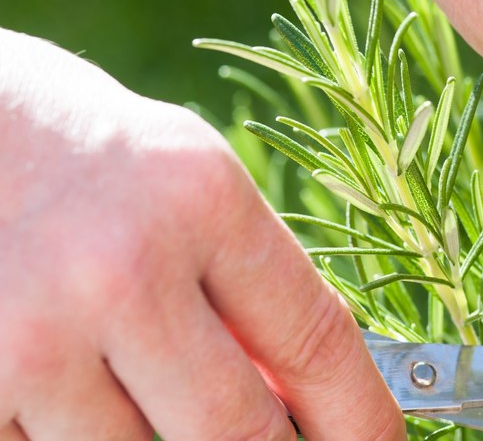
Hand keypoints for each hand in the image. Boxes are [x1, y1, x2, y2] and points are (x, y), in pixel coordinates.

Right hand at [0, 30, 403, 439]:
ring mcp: (32, 335)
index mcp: (201, 200)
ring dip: (153, 439)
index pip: (318, 343)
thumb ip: (246, 289)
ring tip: (134, 372)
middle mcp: (122, 270)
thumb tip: (305, 402)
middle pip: (241, 433)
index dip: (364, 418)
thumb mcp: (187, 186)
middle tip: (276, 440)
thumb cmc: (85, 155)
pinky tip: (59, 379)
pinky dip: (69, 434)